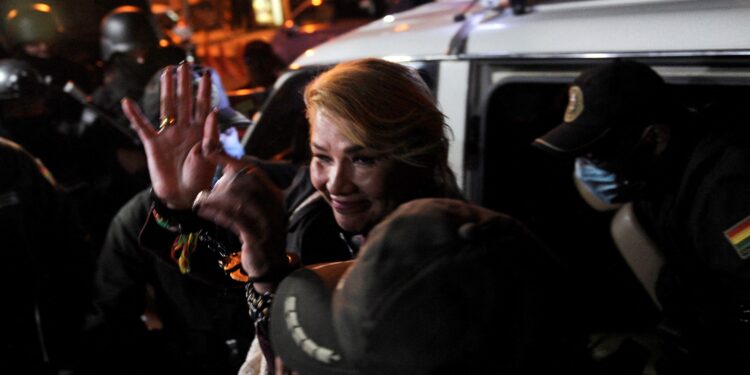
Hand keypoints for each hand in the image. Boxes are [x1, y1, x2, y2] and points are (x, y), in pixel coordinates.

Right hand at [122, 63, 216, 208]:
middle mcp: (185, 129)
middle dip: (184, 82)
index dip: (204, 89)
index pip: (203, 105)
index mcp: (200, 131)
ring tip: (166, 72)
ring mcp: (169, 135)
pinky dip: (134, 114)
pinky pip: (142, 126)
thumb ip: (210, 134)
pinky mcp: (153, 144)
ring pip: (167, 107)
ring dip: (166, 89)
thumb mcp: (209, 155)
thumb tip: (213, 111)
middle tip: (184, 64)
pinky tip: (127, 101)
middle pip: (184, 101)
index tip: (207, 72)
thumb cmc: (200, 177)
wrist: (183, 195)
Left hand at [192, 162, 287, 281]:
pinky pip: (234, 220)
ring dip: (216, 199)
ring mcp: (267, 221)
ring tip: (200, 200)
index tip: (210, 152)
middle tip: (206, 191)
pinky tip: (203, 210)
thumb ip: (244, 193)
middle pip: (246, 183)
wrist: (270, 266)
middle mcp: (274, 205)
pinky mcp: (257, 236)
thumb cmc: (258, 236)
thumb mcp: (255, 211)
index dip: (231, 160)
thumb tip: (224, 173)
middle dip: (222, 184)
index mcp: (274, 195)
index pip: (253, 171)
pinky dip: (217, 213)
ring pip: (239, 201)